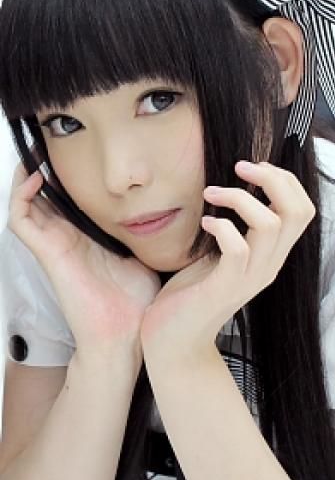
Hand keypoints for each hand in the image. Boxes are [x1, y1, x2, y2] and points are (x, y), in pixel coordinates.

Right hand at [7, 160, 161, 366]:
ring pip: (25, 204)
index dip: (65, 177)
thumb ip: (146, 235)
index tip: (75, 151)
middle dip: (43, 169)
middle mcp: (67, 239)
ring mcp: (54, 245)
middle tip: (47, 143)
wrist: (126, 336)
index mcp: (88, 238)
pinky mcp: (47, 253)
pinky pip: (21, 220)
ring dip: (25, 178)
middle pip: (44, 197)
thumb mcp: (144, 256)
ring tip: (34, 154)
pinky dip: (20, 197)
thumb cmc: (135, 304)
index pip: (68, 201)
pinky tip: (34, 178)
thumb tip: (168, 213)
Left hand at [139, 160, 315, 354]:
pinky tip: (205, 224)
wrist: (175, 340)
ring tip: (211, 193)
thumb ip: (236, 227)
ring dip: (239, 198)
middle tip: (240, 168)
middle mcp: (270, 265)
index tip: (253, 169)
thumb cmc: (193, 292)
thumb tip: (235, 187)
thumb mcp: (222, 252)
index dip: (284, 180)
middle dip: (273, 179)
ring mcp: (250, 278)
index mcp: (273, 255)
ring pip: (270, 225)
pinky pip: (237, 249)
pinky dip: (221, 227)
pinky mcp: (225, 287)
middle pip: (298, 211)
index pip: (303, 209)